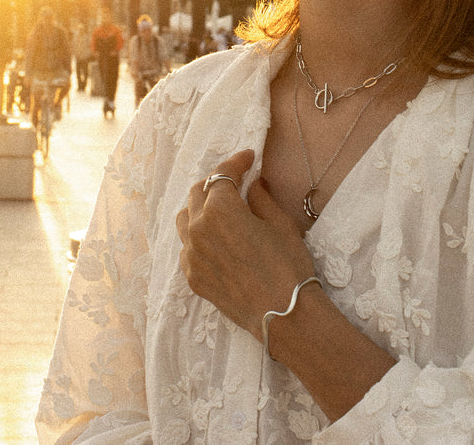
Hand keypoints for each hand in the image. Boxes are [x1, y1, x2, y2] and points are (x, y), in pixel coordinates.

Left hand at [176, 150, 315, 339]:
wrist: (285, 315)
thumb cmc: (288, 266)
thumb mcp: (280, 223)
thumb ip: (260, 198)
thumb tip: (252, 184)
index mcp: (220, 209)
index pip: (222, 175)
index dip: (236, 162)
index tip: (248, 158)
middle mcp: (198, 228)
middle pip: (198, 192)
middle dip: (216, 182)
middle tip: (235, 182)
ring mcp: (191, 254)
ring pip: (185, 218)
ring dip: (200, 207)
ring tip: (220, 209)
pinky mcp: (193, 276)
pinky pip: (187, 246)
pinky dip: (197, 236)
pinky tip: (216, 239)